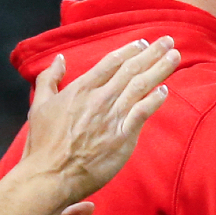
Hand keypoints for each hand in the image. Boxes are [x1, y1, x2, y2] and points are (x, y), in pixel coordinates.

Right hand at [22, 37, 179, 200]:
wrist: (50, 174)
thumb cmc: (43, 144)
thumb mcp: (40, 105)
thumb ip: (49, 79)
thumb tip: (59, 59)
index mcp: (81, 89)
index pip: (110, 62)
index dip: (129, 50)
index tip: (143, 43)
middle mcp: (100, 98)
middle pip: (131, 69)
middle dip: (152, 53)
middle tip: (168, 40)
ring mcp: (112, 116)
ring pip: (141, 86)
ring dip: (160, 69)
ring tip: (175, 56)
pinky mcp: (122, 136)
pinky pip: (143, 112)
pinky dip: (155, 99)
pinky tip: (166, 90)